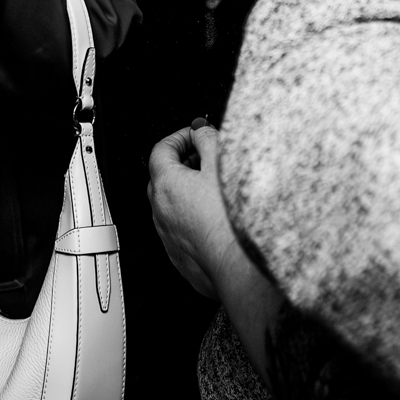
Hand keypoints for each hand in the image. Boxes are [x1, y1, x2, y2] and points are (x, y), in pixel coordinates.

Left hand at [147, 121, 243, 300]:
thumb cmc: (231, 221)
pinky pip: (180, 229)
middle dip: (182, 163)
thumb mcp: (222, 165)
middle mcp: (161, 211)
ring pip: (171, 205)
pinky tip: (216, 218)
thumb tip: (200, 130)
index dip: (179, 137)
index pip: (160, 150)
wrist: (238, 269)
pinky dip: (192, 217)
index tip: (196, 134)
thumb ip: (208, 140)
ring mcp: (168, 237)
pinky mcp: (180, 257)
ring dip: (186, 192)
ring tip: (214, 189)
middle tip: (206, 158)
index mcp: (166, 185)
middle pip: (162, 176)